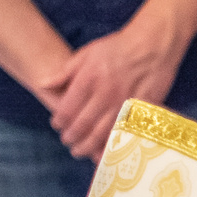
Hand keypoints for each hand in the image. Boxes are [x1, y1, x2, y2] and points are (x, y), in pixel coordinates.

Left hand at [43, 13, 189, 159]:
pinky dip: (112, 144)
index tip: (57, 125)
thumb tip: (44, 84)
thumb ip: (65, 71)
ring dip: (88, 146)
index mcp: (89, 79)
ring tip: (81, 150)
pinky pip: (123, 134)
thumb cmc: (119, 47)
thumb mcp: (87, 53)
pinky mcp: (141, 111)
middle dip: (72, 137)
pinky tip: (104, 149)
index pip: (67, 109)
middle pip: (82, 125)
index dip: (59, 121)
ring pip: (102, 134)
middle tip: (67, 142)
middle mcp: (105, 94)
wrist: (153, 46)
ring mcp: (124, 105)